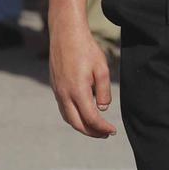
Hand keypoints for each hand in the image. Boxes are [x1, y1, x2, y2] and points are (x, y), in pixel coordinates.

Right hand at [50, 23, 115, 138]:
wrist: (66, 35)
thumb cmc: (87, 50)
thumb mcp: (101, 69)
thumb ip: (103, 92)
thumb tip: (102, 109)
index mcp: (77, 91)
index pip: (91, 118)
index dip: (102, 127)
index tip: (113, 131)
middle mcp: (64, 94)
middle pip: (77, 123)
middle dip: (92, 132)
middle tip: (105, 134)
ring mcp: (57, 91)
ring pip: (68, 118)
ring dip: (82, 126)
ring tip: (96, 128)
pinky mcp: (55, 87)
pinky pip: (64, 109)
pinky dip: (74, 117)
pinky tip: (83, 115)